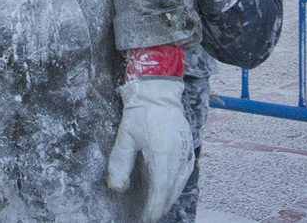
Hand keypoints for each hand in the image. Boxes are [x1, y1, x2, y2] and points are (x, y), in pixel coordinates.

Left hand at [107, 78, 194, 221]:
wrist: (159, 95)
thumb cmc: (140, 114)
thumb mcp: (124, 136)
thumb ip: (119, 162)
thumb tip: (117, 188)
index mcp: (163, 153)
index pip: (160, 189)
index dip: (153, 207)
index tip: (145, 217)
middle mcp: (179, 157)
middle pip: (171, 191)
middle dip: (159, 206)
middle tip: (147, 216)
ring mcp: (187, 154)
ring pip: (179, 185)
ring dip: (167, 198)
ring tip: (155, 208)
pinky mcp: (189, 152)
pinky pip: (184, 176)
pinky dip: (175, 187)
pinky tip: (166, 192)